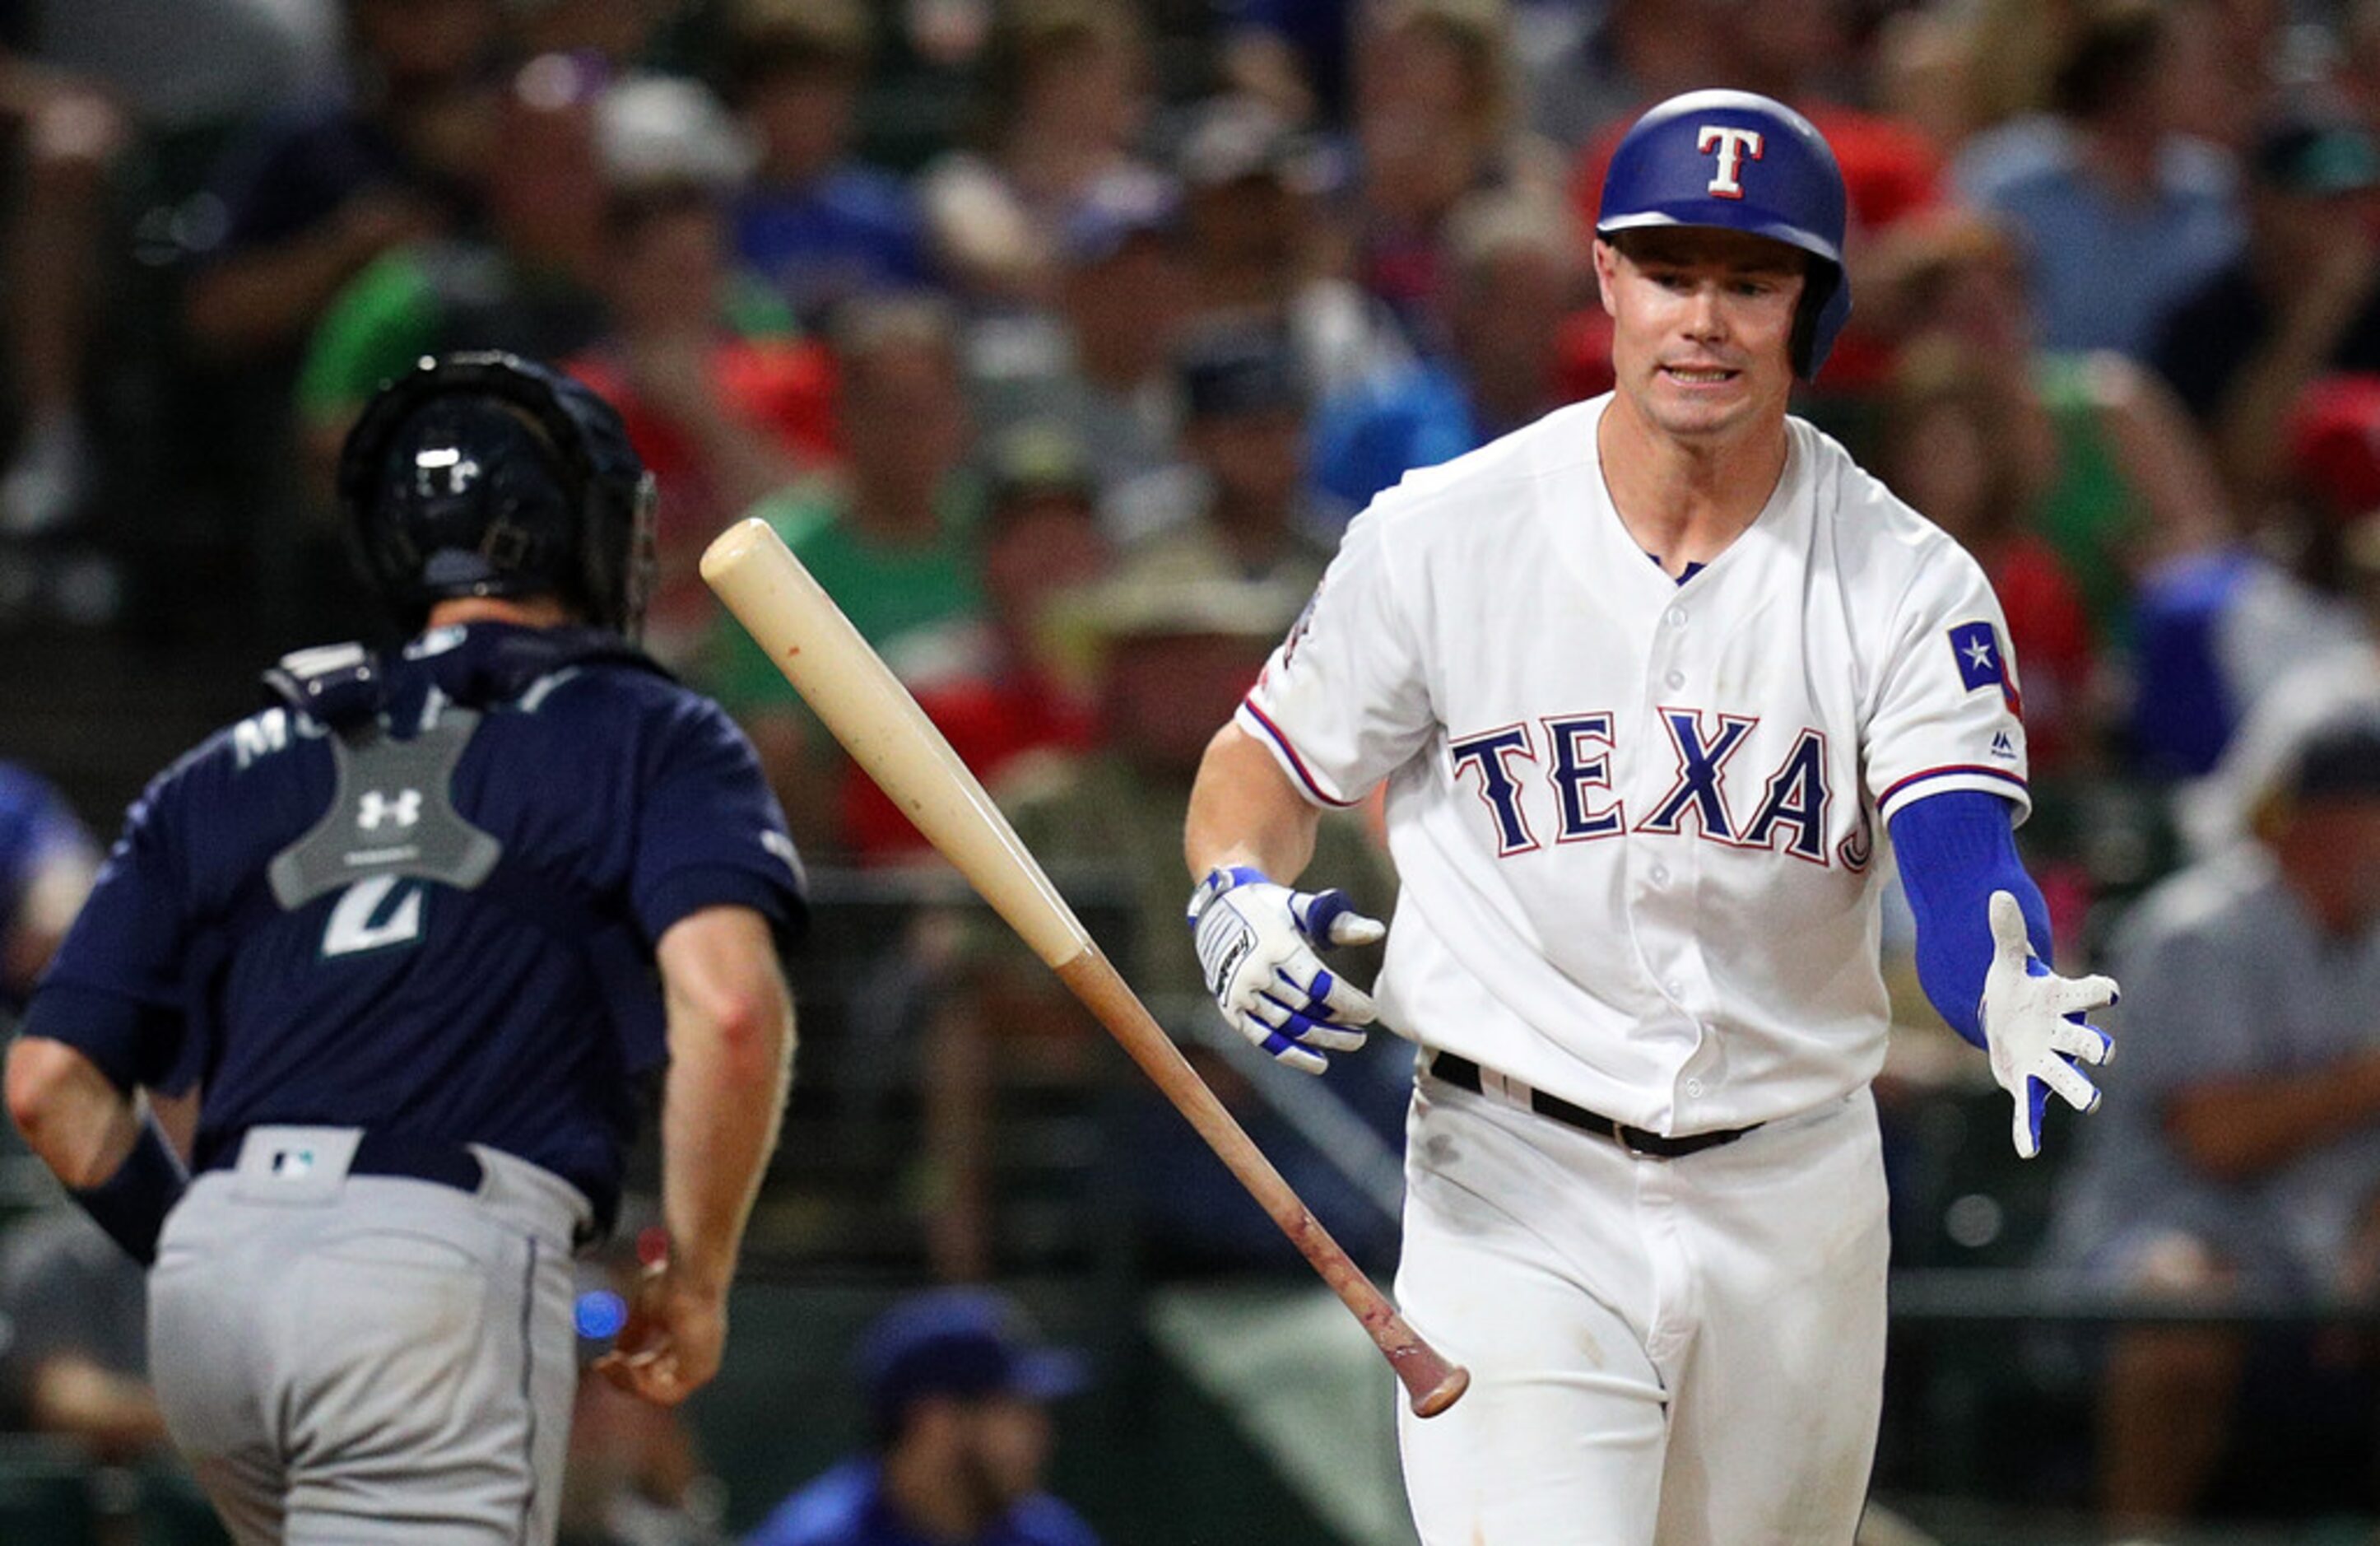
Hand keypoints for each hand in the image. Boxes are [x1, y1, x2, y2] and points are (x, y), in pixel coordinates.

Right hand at [593, 1257, 726, 1406]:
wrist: (690, 1274)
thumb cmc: (672, 1282)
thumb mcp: (644, 1311)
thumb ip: (634, 1333)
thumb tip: (617, 1354)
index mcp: (687, 1341)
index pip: (654, 1368)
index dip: (626, 1369)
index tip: (601, 1362)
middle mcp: (696, 1356)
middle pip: (655, 1384)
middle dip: (623, 1377)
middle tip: (601, 1365)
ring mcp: (702, 1366)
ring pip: (658, 1393)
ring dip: (628, 1381)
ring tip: (611, 1362)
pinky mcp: (701, 1373)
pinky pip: (666, 1395)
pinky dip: (641, 1384)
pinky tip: (625, 1365)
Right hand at [1188, 866, 1383, 1074]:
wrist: (1216, 910)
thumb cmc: (1269, 909)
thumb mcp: (1301, 908)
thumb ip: (1338, 923)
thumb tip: (1377, 932)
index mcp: (1275, 944)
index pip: (1319, 984)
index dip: (1347, 1002)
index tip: (1370, 1012)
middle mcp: (1254, 971)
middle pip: (1305, 1009)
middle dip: (1338, 1025)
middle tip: (1363, 1033)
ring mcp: (1239, 992)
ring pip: (1287, 1026)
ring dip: (1322, 1039)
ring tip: (1350, 1042)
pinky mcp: (1229, 1008)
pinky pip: (1262, 1038)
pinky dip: (1291, 1053)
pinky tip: (1318, 1062)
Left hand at [1980, 890, 2118, 1158]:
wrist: (2005, 1019)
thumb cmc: (2016, 989)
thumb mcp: (2007, 962)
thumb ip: (2007, 934)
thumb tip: (1997, 895)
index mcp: (2061, 1001)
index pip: (2087, 993)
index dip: (2099, 992)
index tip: (2110, 992)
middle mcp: (2062, 1035)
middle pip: (2086, 1042)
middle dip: (2095, 1047)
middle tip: (2104, 1053)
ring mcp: (2047, 1062)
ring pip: (2068, 1079)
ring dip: (2079, 1090)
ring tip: (2090, 1102)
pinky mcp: (2027, 1084)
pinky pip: (2030, 1111)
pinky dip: (2028, 1130)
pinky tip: (2026, 1149)